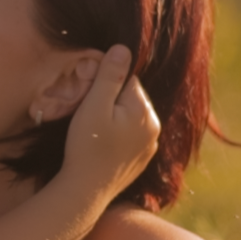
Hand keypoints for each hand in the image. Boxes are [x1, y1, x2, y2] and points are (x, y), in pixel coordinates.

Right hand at [61, 45, 159, 197]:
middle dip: (111, 102)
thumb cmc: (86, 147)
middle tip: (90, 120)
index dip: (105, 86)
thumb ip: (109, 76)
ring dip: (115, 120)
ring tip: (96, 136)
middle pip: (130, 98)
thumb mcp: (93, 106)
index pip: (127, 80)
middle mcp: (154, 126)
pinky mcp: (142, 160)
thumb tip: (123, 48)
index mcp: (144, 110)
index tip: (90, 101)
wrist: (86, 191)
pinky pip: (131, 138)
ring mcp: (150, 145)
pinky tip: (104, 149)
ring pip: (130, 118)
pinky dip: (118, 138)